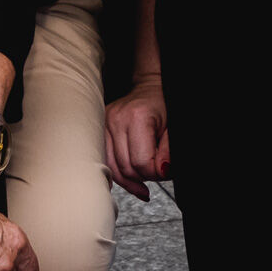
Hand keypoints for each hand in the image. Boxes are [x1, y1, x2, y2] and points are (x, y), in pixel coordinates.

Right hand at [104, 75, 169, 200]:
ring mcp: (104, 123)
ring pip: (113, 168)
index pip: (141, 162)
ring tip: (144, 181)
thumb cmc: (163, 106)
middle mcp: (116, 119)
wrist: (150, 89)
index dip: (156, 173)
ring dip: (130, 180)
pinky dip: (119, 174)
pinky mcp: (99, 129)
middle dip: (144, 177)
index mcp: (137, 116)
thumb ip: (167, 152)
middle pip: (126, 167)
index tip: (164, 170)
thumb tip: (161, 172)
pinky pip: (106, 161)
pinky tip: (131, 180)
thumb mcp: (172, 130)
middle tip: (157, 172)